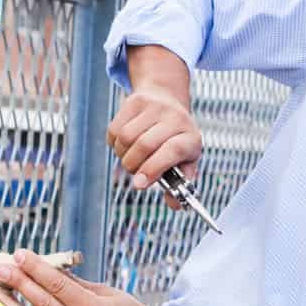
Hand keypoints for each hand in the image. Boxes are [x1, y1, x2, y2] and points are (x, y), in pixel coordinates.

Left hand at [0, 250, 161, 305]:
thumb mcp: (106, 292)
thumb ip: (77, 284)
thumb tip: (50, 271)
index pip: (58, 284)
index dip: (37, 268)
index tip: (20, 254)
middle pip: (43, 301)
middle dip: (20, 282)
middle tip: (0, 268)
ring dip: (22, 299)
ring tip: (4, 282)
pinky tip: (19, 303)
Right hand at [107, 89, 202, 208]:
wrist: (167, 100)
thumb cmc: (176, 139)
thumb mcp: (185, 161)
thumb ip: (179, 184)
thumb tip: (174, 205)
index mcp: (191, 138)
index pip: (173, 151)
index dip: (153, 169)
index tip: (139, 184)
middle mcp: (176, 118)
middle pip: (144, 145)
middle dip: (133, 166)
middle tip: (135, 172)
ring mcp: (155, 106)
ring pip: (126, 137)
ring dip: (122, 155)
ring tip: (131, 156)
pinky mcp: (136, 101)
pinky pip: (115, 129)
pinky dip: (114, 143)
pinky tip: (124, 144)